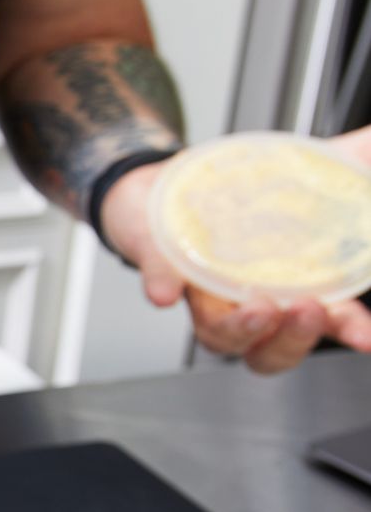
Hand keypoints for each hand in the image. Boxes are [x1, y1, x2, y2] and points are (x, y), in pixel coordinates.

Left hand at [99, 129, 370, 373]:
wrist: (166, 182)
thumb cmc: (237, 192)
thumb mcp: (308, 171)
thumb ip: (355, 161)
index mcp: (290, 286)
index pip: (328, 321)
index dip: (348, 331)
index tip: (365, 336)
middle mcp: (247, 302)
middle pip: (270, 350)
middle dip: (293, 339)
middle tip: (306, 310)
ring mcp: (204, 295)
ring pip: (220, 337)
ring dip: (241, 329)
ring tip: (259, 306)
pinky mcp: (161, 272)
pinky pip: (163, 287)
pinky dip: (165, 288)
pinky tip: (167, 294)